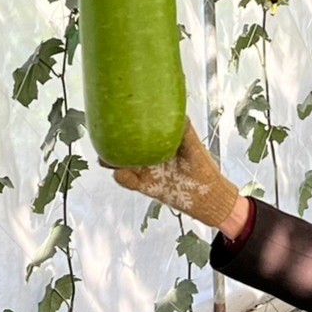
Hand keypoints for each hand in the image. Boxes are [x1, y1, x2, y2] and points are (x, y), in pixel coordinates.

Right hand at [109, 121, 247, 235]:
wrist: (208, 196)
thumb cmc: (203, 168)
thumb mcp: (195, 147)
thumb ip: (186, 133)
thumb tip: (181, 115)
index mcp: (158, 143)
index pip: (137, 132)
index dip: (124, 125)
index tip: (115, 115)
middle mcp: (148, 155)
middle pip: (122, 147)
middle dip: (109, 142)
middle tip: (103, 137)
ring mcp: (145, 171)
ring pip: (121, 164)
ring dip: (111, 160)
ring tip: (107, 158)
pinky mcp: (146, 187)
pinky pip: (128, 181)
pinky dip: (123, 178)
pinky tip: (121, 173)